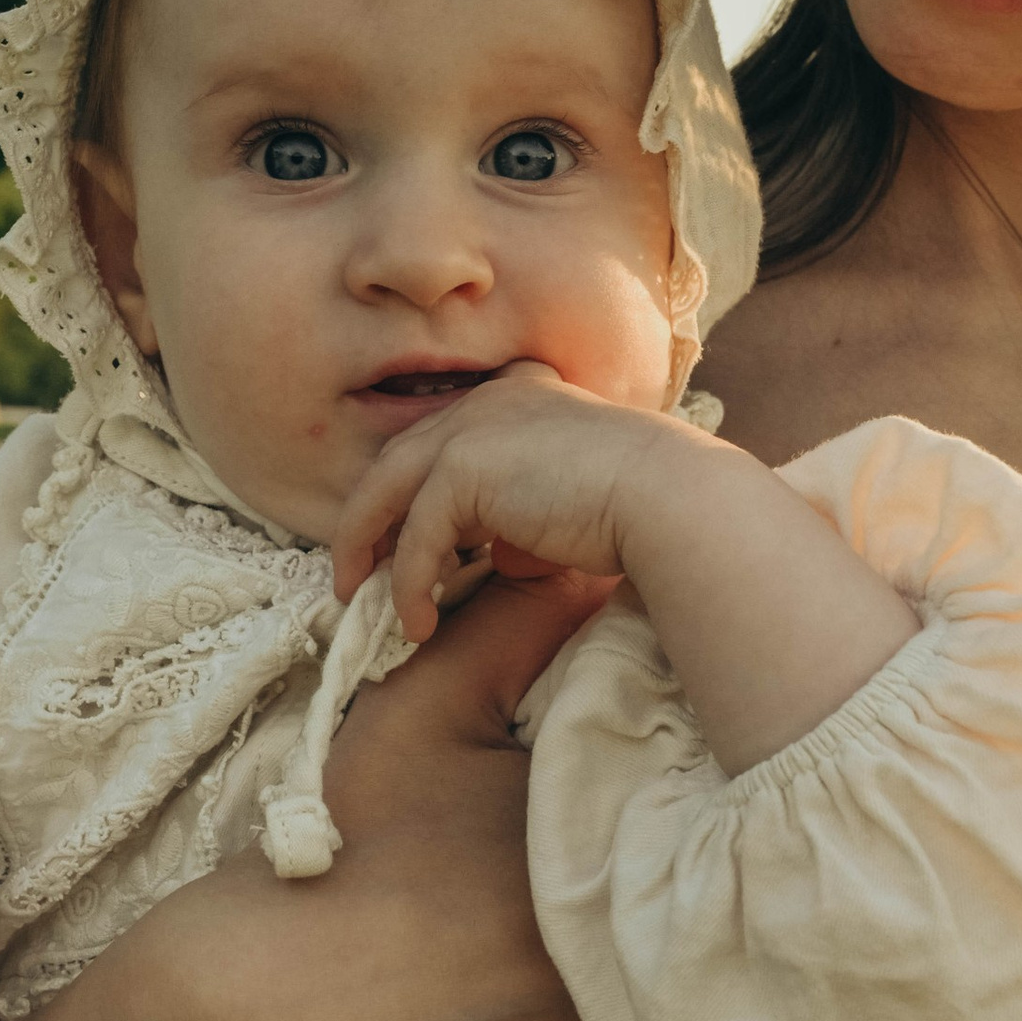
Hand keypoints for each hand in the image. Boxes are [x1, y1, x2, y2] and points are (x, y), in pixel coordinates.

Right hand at [93, 561, 802, 1020]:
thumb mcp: (407, 725)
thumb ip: (503, 637)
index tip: (736, 862)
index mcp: (615, 842)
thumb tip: (597, 570)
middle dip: (770, 950)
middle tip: (730, 956)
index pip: (770, 834)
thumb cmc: (336, 869)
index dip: (758, 846)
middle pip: (802, 947)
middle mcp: (657, 949)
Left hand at [332, 362, 707, 639]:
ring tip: (360, 598)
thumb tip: (495, 552)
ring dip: (366, 549)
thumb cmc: (642, 507)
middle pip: (397, 460)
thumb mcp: (568, 501)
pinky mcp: (464, 468)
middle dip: (368, 518)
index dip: (408, 489)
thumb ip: (521, 514)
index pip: (439, 440)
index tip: (395, 537)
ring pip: (388, 492)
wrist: (668, 499)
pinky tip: (418, 622)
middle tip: (353, 570)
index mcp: (513, 398)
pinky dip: (408, 583)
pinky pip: (418, 535)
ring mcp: (470, 428)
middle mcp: (485, 402)